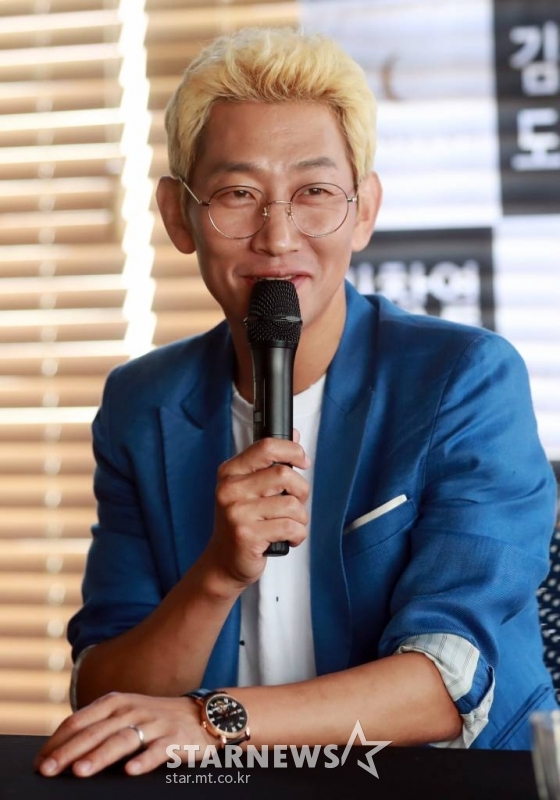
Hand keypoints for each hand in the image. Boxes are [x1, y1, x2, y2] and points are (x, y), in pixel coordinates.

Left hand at [34, 692, 213, 777]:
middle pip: (95, 732)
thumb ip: (97, 726)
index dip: (57, 741)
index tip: (40, 762)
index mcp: (115, 702)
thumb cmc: (154, 719)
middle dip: (68, 752)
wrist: (201, 714)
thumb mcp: (125, 713)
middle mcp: (131, 710)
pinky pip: (157, 750)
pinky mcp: (174, 739)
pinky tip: (130, 771)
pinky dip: (143, 760)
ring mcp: (153, 723)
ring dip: (99, 756)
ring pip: (122, 740)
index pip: (79, 721)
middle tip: (48, 770)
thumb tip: (60, 750)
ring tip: (80, 771)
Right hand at [203, 433, 309, 589]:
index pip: (265, 447)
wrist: (223, 561)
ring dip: (300, 518)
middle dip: (301, 490)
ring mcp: (237, 513)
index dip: (292, 450)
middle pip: (284, 474)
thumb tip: (295, 435)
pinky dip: (298, 534)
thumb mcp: (250, 488)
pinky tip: (288, 538)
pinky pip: (290, 527)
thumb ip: (270, 462)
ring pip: (291, 504)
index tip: (302, 460)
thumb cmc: (242, 522)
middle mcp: (230, 489)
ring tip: (289, 525)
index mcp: (230, 472)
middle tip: (296, 503)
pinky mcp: (247, 535)